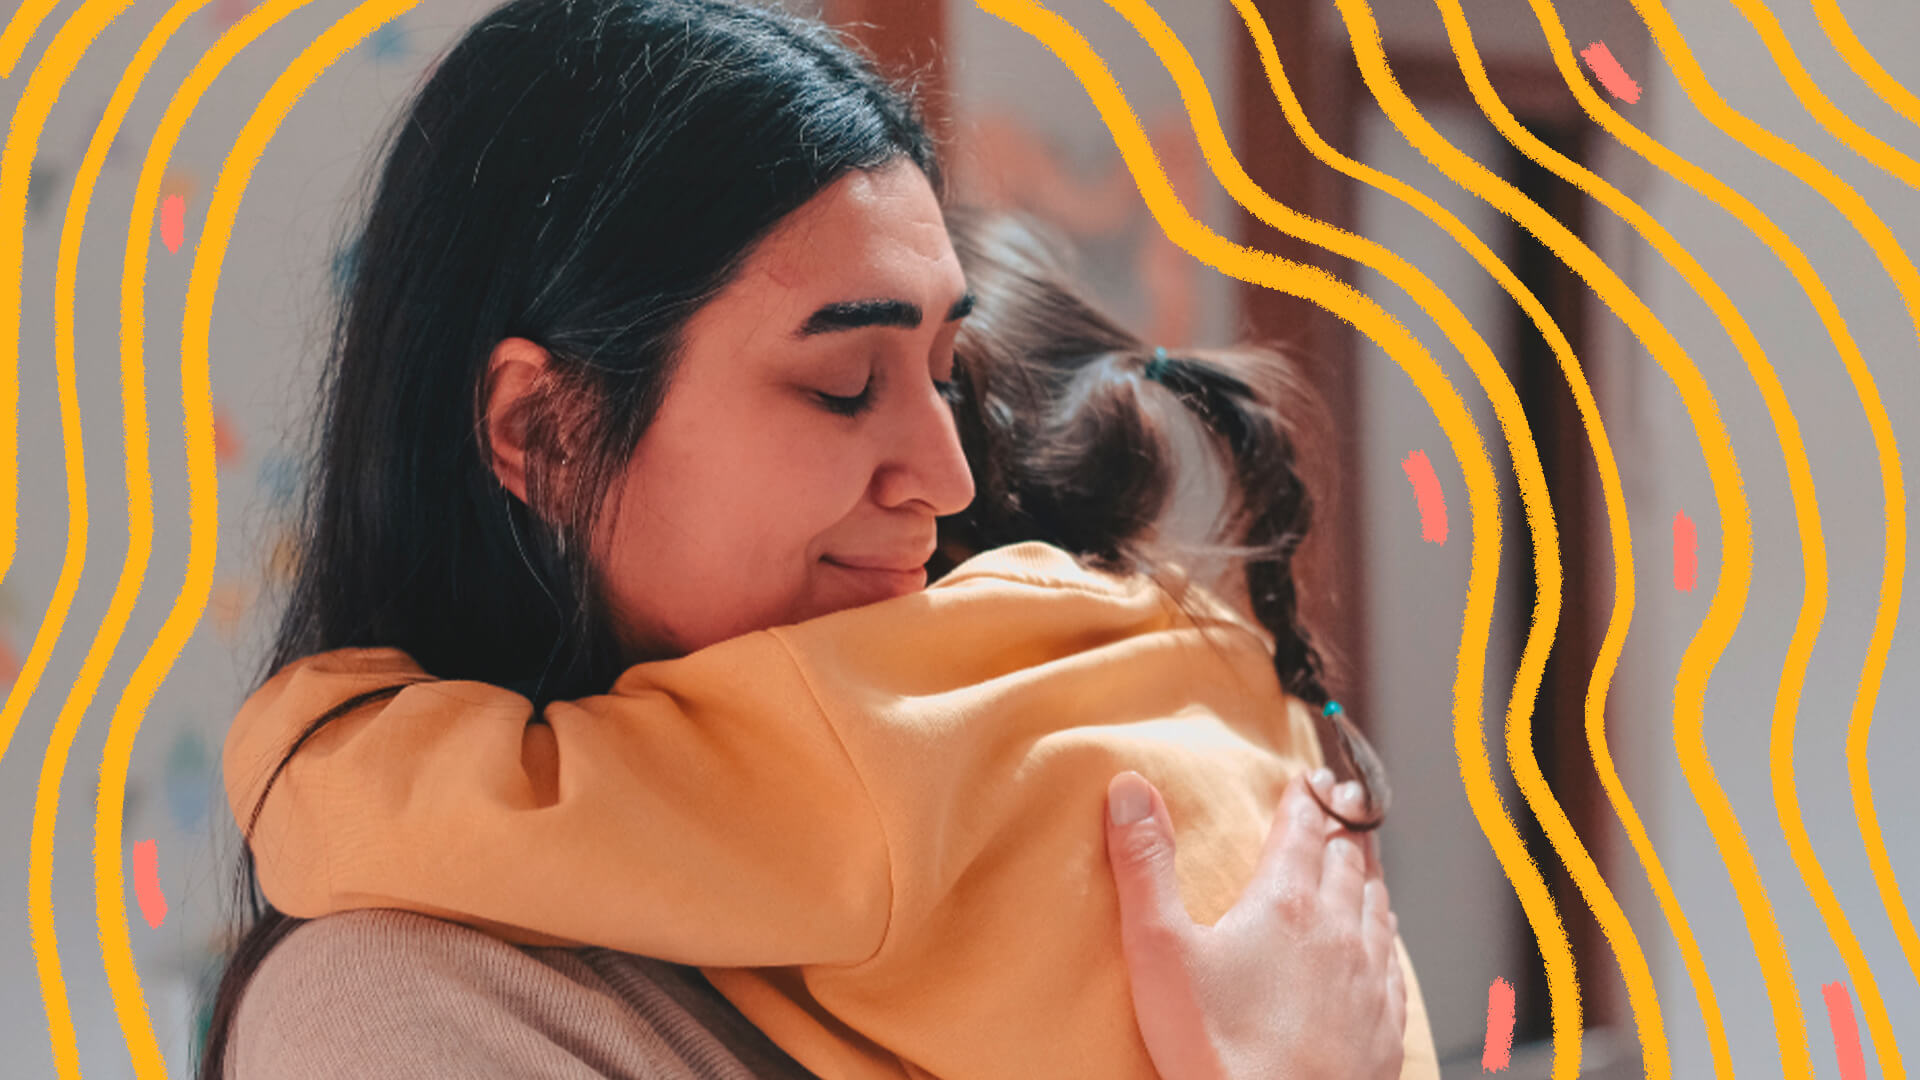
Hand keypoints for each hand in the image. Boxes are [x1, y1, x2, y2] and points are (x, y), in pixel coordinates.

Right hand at [1104, 770, 1406, 1079]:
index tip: (1312, 775)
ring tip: (1364, 856)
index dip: (1306, 798)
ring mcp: (1367, 982)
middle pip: (1347, 861)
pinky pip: (1393, 963)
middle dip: (1343, 824)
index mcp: (1285, 905)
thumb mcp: (1158, 949)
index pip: (1302, 832)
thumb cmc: (1212, 1046)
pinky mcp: (1382, 1029)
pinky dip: (1386, 932)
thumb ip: (1144, 865)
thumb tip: (1130, 787)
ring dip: (1369, 873)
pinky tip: (1383, 937)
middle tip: (1345, 797)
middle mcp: (1338, 933)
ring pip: (1377, 907)